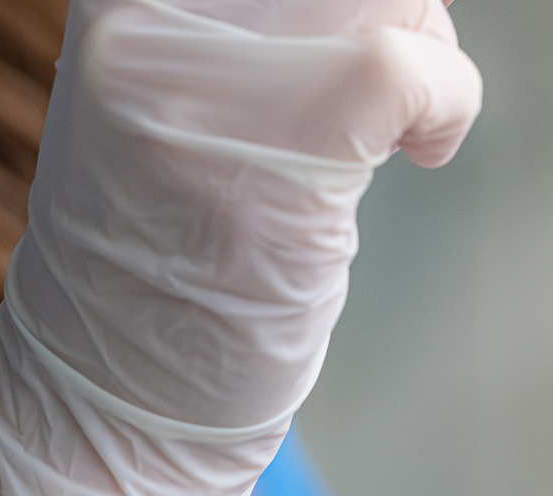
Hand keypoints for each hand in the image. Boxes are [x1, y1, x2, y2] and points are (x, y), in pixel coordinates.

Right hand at [0, 0, 480, 495]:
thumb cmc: (161, 261)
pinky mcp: (291, 140)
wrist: (105, 400)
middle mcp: (153, 15)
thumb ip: (253, 32)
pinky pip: (413, 69)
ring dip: (426, 54)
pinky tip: (421, 153)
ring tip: (388, 124)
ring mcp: (218, 77)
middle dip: (394, 9)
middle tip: (388, 78)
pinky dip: (448, 108)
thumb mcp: (169, 103)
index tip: (359, 31)